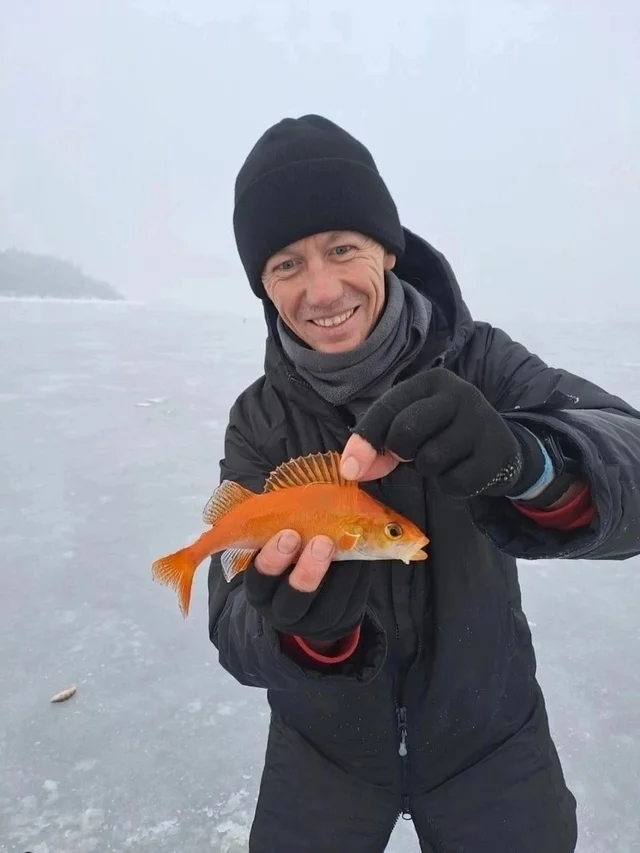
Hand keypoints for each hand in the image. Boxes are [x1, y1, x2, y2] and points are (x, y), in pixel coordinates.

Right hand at [243, 529, 370, 642]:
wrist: (310, 603)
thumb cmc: (289, 561)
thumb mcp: (277, 550)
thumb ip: (282, 531)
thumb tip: (302, 495)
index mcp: (260, 589)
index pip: (258, 579)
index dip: (272, 558)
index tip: (289, 533)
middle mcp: (281, 610)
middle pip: (291, 599)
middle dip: (307, 571)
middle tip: (321, 541)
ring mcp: (311, 621)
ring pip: (325, 606)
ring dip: (339, 574)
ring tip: (345, 545)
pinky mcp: (337, 622)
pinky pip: (349, 604)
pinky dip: (355, 578)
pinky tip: (358, 555)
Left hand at [340, 367, 538, 498]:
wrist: (500, 447)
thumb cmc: (444, 433)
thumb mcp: (412, 426)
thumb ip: (379, 443)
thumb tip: (352, 469)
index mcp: (431, 381)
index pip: (387, 407)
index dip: (365, 439)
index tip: (350, 469)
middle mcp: (459, 394)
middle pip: (406, 430)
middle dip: (398, 452)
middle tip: (410, 455)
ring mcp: (480, 422)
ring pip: (430, 459)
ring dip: (427, 470)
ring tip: (441, 459)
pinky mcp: (495, 454)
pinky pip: (454, 482)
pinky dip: (448, 486)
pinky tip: (459, 472)